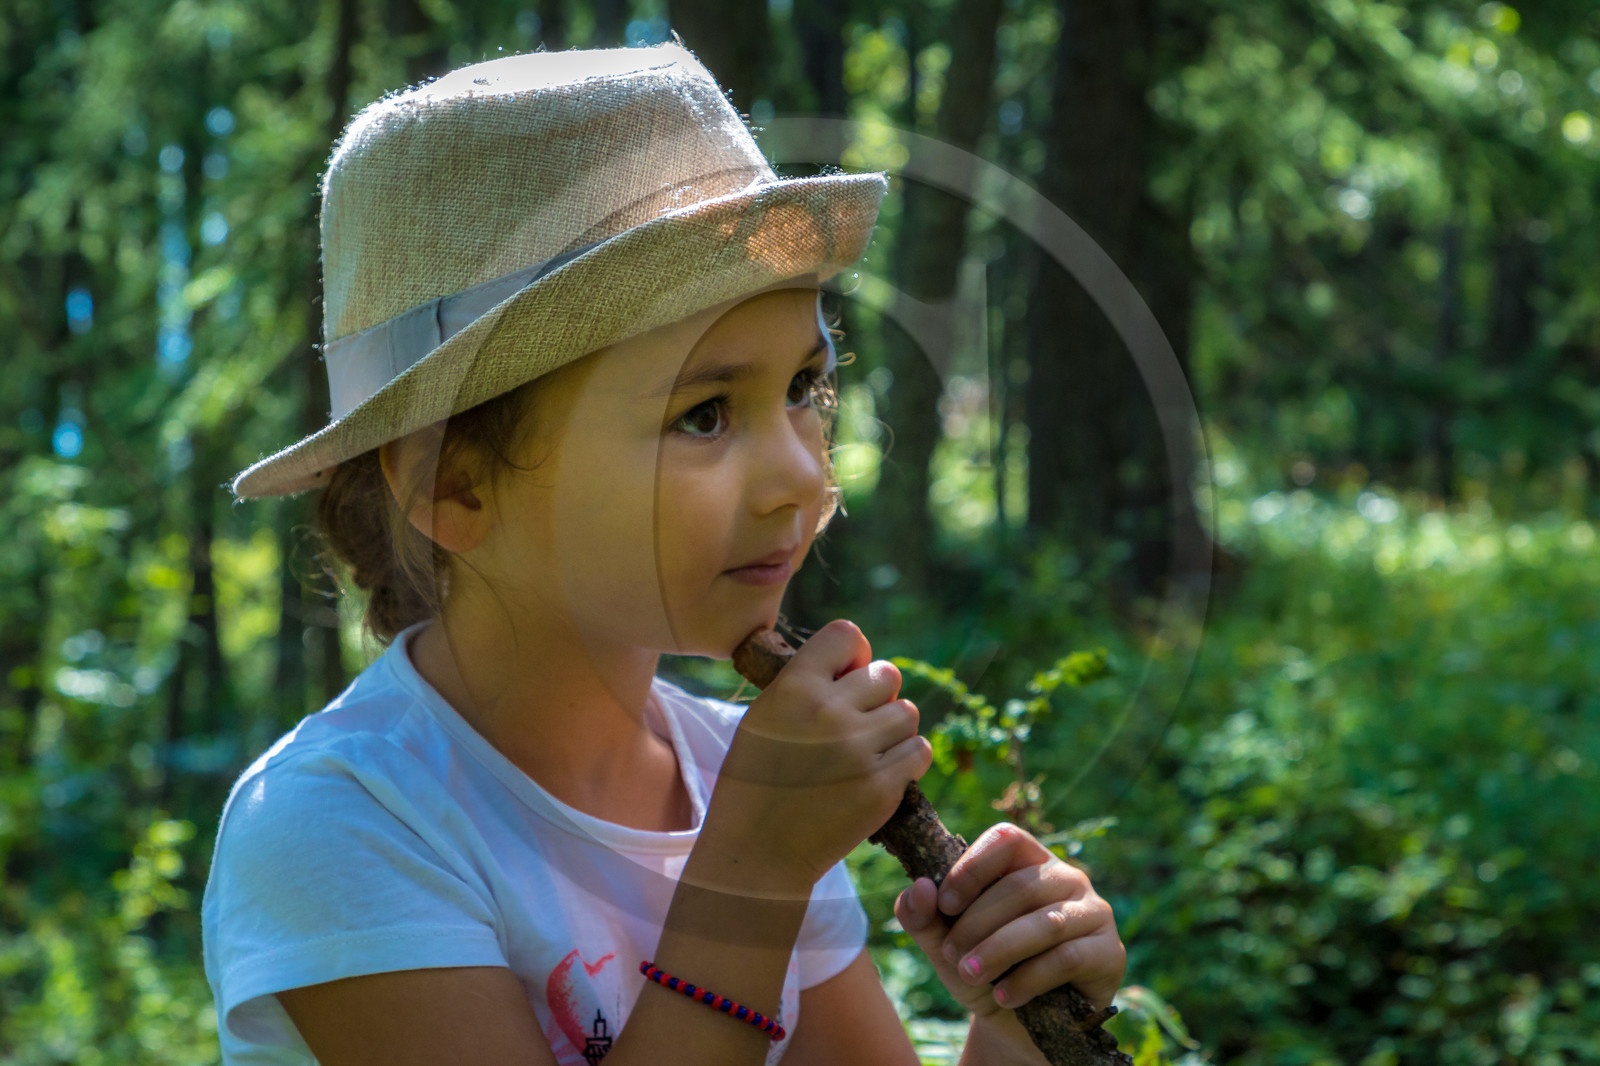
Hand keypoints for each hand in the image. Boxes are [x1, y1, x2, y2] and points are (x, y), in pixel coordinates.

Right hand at [698, 620, 932, 894]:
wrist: (757, 852)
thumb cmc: (756, 782)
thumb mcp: (763, 718)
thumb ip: (806, 685)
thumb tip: (858, 661)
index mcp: (793, 687)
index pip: (847, 635)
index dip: (853, 655)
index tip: (845, 679)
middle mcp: (828, 712)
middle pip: (887, 673)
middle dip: (878, 694)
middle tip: (858, 723)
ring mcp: (859, 750)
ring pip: (908, 712)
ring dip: (894, 728)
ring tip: (868, 750)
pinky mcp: (881, 788)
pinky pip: (919, 751)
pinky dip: (907, 759)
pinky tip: (883, 771)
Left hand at [893, 823, 1124, 1016]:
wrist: (1019, 1027)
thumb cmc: (983, 971)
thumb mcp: (945, 945)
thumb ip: (924, 917)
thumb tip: (917, 887)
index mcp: (1028, 862)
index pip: (1006, 839)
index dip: (973, 866)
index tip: (944, 903)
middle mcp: (1066, 878)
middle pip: (1021, 885)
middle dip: (977, 923)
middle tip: (951, 956)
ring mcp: (1093, 913)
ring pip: (1045, 923)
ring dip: (999, 950)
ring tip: (970, 975)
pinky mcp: (1109, 953)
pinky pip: (1067, 958)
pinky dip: (1028, 978)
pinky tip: (1004, 996)